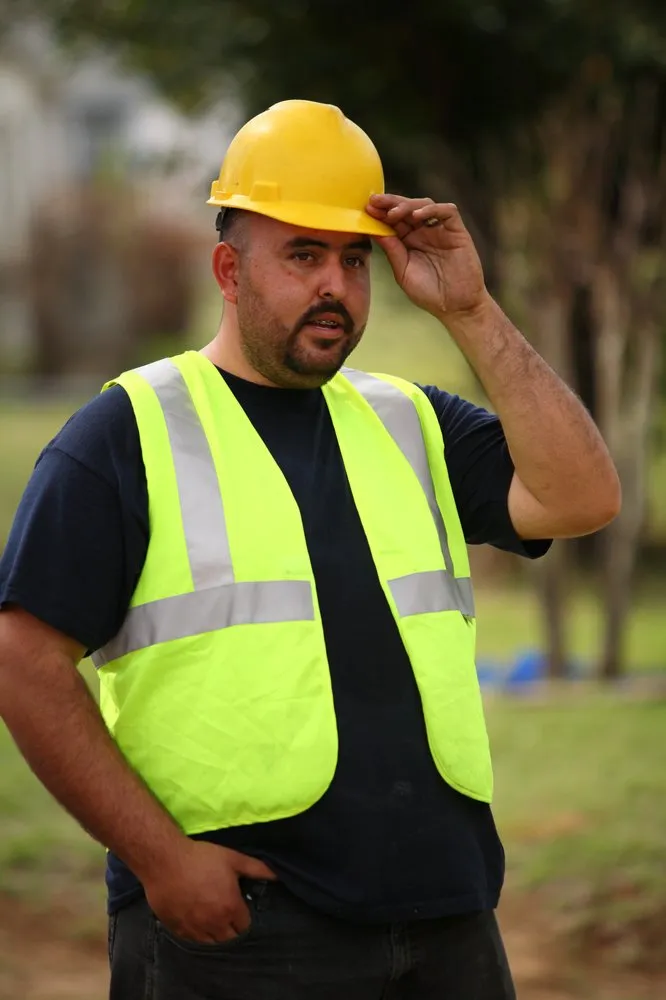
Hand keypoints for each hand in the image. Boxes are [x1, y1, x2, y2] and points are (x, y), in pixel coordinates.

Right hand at [143, 840, 276, 943]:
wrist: (166, 861)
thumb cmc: (202, 858)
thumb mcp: (233, 859)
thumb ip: (257, 869)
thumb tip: (277, 876)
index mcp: (230, 908)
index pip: (245, 926)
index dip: (243, 918)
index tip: (239, 908)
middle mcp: (215, 924)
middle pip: (230, 939)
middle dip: (232, 930)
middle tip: (227, 915)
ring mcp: (195, 930)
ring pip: (212, 944)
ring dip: (216, 935)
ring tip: (213, 921)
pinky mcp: (178, 930)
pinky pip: (193, 941)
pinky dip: (198, 935)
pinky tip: (197, 923)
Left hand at [366, 194, 486, 318]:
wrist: (455, 307)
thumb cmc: (429, 293)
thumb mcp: (403, 272)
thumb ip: (392, 250)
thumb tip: (374, 230)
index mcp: (408, 241)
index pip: (393, 220)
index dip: (380, 213)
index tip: (366, 209)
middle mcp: (423, 232)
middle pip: (406, 207)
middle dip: (390, 203)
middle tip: (375, 202)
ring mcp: (440, 230)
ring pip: (424, 204)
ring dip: (407, 205)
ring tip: (393, 213)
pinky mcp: (457, 231)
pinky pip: (447, 211)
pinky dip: (432, 209)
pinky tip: (417, 215)